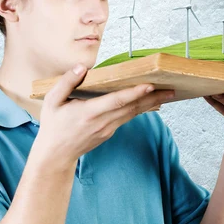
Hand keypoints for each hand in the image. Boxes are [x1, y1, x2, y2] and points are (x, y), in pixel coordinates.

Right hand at [36, 63, 174, 168]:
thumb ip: (66, 82)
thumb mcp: (52, 101)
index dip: (134, 93)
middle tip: (171, 88)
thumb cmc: (53, 127)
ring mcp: (108, 128)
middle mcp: (103, 121)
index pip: (117, 100)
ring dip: (151, 103)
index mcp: (89, 112)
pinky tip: (151, 102)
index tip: (150, 85)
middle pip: (132, 107)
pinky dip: (140, 109)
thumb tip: (81, 67)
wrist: (56, 155)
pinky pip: (128, 117)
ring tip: (167, 93)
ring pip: (133, 113)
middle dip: (153, 97)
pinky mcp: (110, 132)